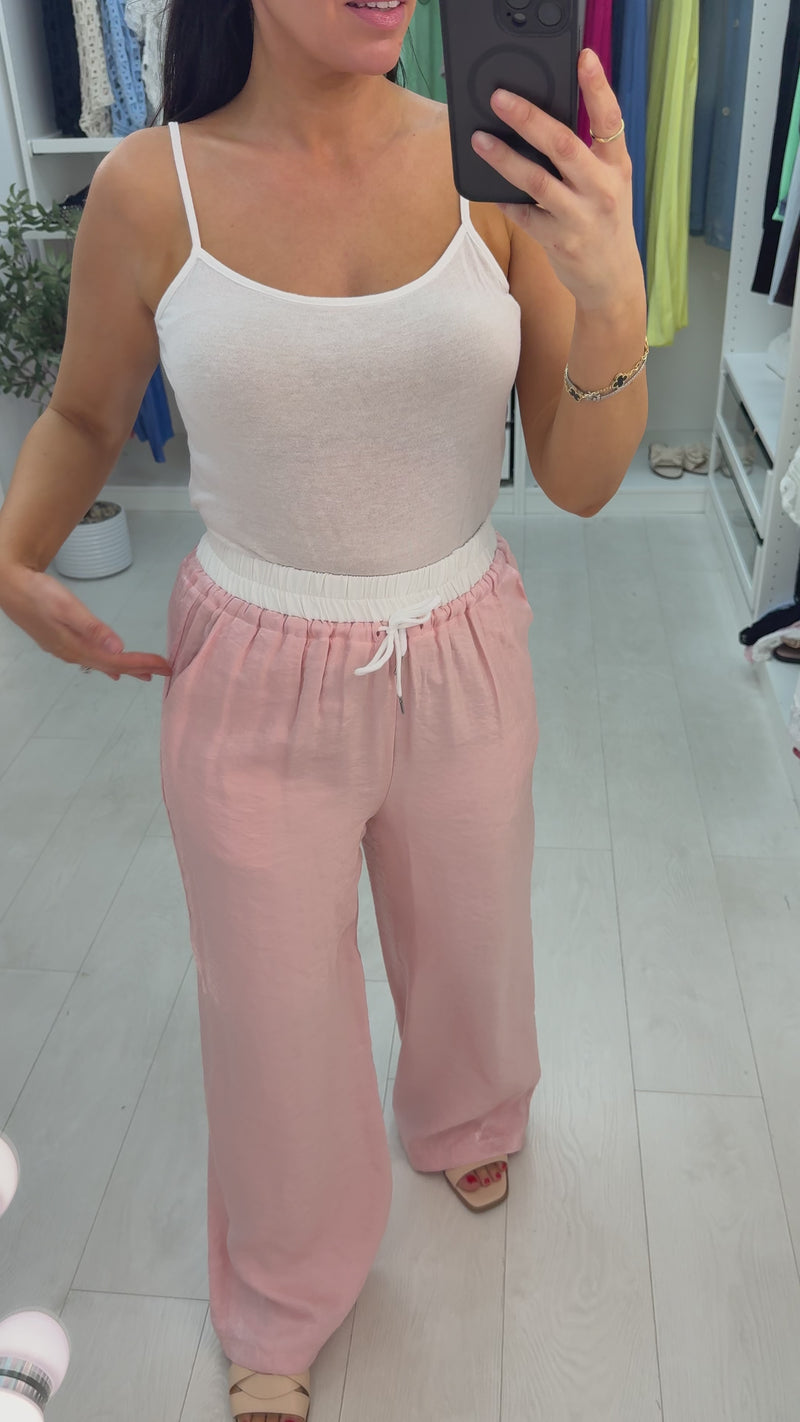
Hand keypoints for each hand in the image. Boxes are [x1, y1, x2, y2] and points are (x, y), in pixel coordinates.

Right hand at [0, 564, 172, 681]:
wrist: (8, 585)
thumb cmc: (38, 593)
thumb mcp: (66, 607)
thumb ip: (92, 628)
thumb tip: (118, 648)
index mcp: (77, 647)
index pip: (117, 661)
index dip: (142, 664)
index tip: (165, 665)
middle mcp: (72, 653)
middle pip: (112, 665)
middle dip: (139, 668)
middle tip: (165, 671)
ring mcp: (65, 649)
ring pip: (102, 663)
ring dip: (125, 668)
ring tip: (145, 674)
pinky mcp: (60, 642)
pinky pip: (91, 658)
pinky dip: (107, 663)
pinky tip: (111, 667)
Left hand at [470, 48, 643, 311]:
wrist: (612, 280)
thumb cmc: (606, 222)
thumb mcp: (610, 184)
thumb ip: (588, 154)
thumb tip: (543, 121)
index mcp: (616, 167)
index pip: (610, 120)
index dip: (598, 88)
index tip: (584, 59)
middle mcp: (601, 189)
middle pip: (563, 145)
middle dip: (529, 118)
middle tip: (500, 98)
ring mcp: (579, 217)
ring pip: (535, 181)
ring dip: (503, 158)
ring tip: (479, 139)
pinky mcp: (558, 241)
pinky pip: (523, 214)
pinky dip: (504, 199)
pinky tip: (489, 187)